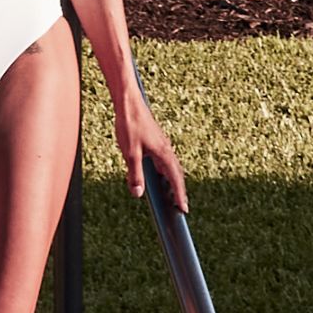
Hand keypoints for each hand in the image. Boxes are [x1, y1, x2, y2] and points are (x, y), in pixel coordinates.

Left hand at [113, 82, 182, 199]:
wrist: (129, 103)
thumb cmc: (129, 125)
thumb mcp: (130, 153)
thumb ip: (135, 175)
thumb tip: (138, 194)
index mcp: (163, 153)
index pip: (175, 179)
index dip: (180, 195)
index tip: (184, 209)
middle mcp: (166, 149)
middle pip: (177, 174)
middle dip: (179, 191)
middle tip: (181, 207)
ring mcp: (162, 145)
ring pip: (171, 167)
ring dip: (173, 181)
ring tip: (173, 195)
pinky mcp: (156, 141)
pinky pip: (164, 161)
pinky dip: (165, 172)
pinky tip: (159, 176)